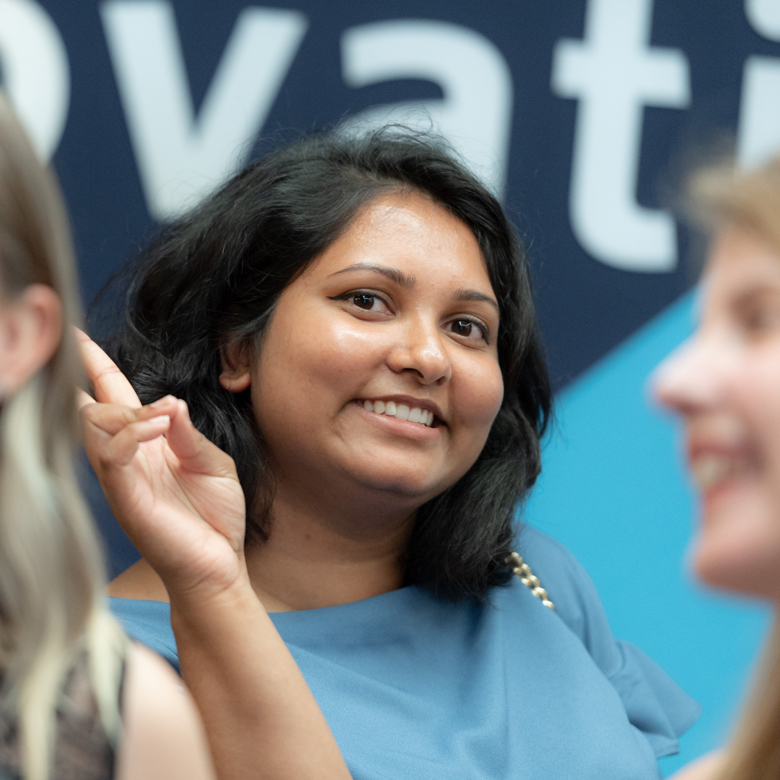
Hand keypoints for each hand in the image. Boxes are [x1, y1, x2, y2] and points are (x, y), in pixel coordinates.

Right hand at [77, 329, 247, 600]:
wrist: (221, 563)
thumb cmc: (216, 515)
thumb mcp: (212, 462)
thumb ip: (189, 432)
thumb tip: (169, 400)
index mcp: (148, 445)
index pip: (113, 398)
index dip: (95, 366)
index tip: (77, 337)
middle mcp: (129, 458)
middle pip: (93, 408)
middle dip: (92, 377)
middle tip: (99, 361)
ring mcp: (123, 478)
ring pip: (95, 427)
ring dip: (127, 411)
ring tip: (162, 415)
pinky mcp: (126, 498)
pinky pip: (112, 456)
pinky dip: (132, 434)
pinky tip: (159, 427)